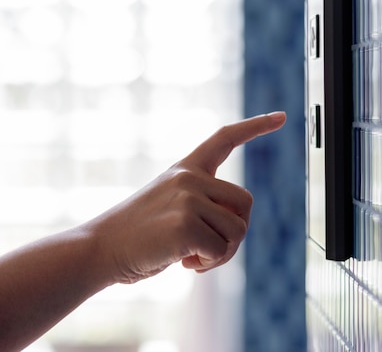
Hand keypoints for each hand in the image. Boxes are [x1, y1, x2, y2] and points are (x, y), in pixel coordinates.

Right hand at [85, 112, 286, 284]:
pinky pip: (221, 250)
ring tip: (190, 256)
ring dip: (221, 253)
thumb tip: (238, 223)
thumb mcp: (170, 207)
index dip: (256, 126)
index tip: (282, 116)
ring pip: (238, 230)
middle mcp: (189, 178)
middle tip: (208, 249)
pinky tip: (182, 262)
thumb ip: (202, 205)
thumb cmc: (138, 235)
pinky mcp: (185, 223)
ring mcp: (187, 197)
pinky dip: (207, 264)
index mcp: (185, 169)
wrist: (99, 249)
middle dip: (236, 232)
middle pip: (246, 203)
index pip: (225, 138)